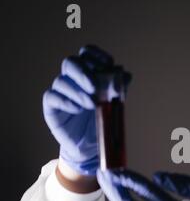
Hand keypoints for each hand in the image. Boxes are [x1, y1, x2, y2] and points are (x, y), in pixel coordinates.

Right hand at [43, 45, 130, 175]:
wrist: (91, 146)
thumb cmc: (102, 121)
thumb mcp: (115, 105)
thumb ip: (119, 89)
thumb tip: (125, 74)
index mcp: (89, 73)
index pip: (87, 54)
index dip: (96, 55)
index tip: (108, 64)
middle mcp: (73, 80)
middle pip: (71, 63)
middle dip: (84, 72)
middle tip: (95, 87)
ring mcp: (61, 92)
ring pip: (61, 81)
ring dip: (78, 92)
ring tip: (92, 105)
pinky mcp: (51, 107)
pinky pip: (52, 97)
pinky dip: (65, 101)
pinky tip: (77, 109)